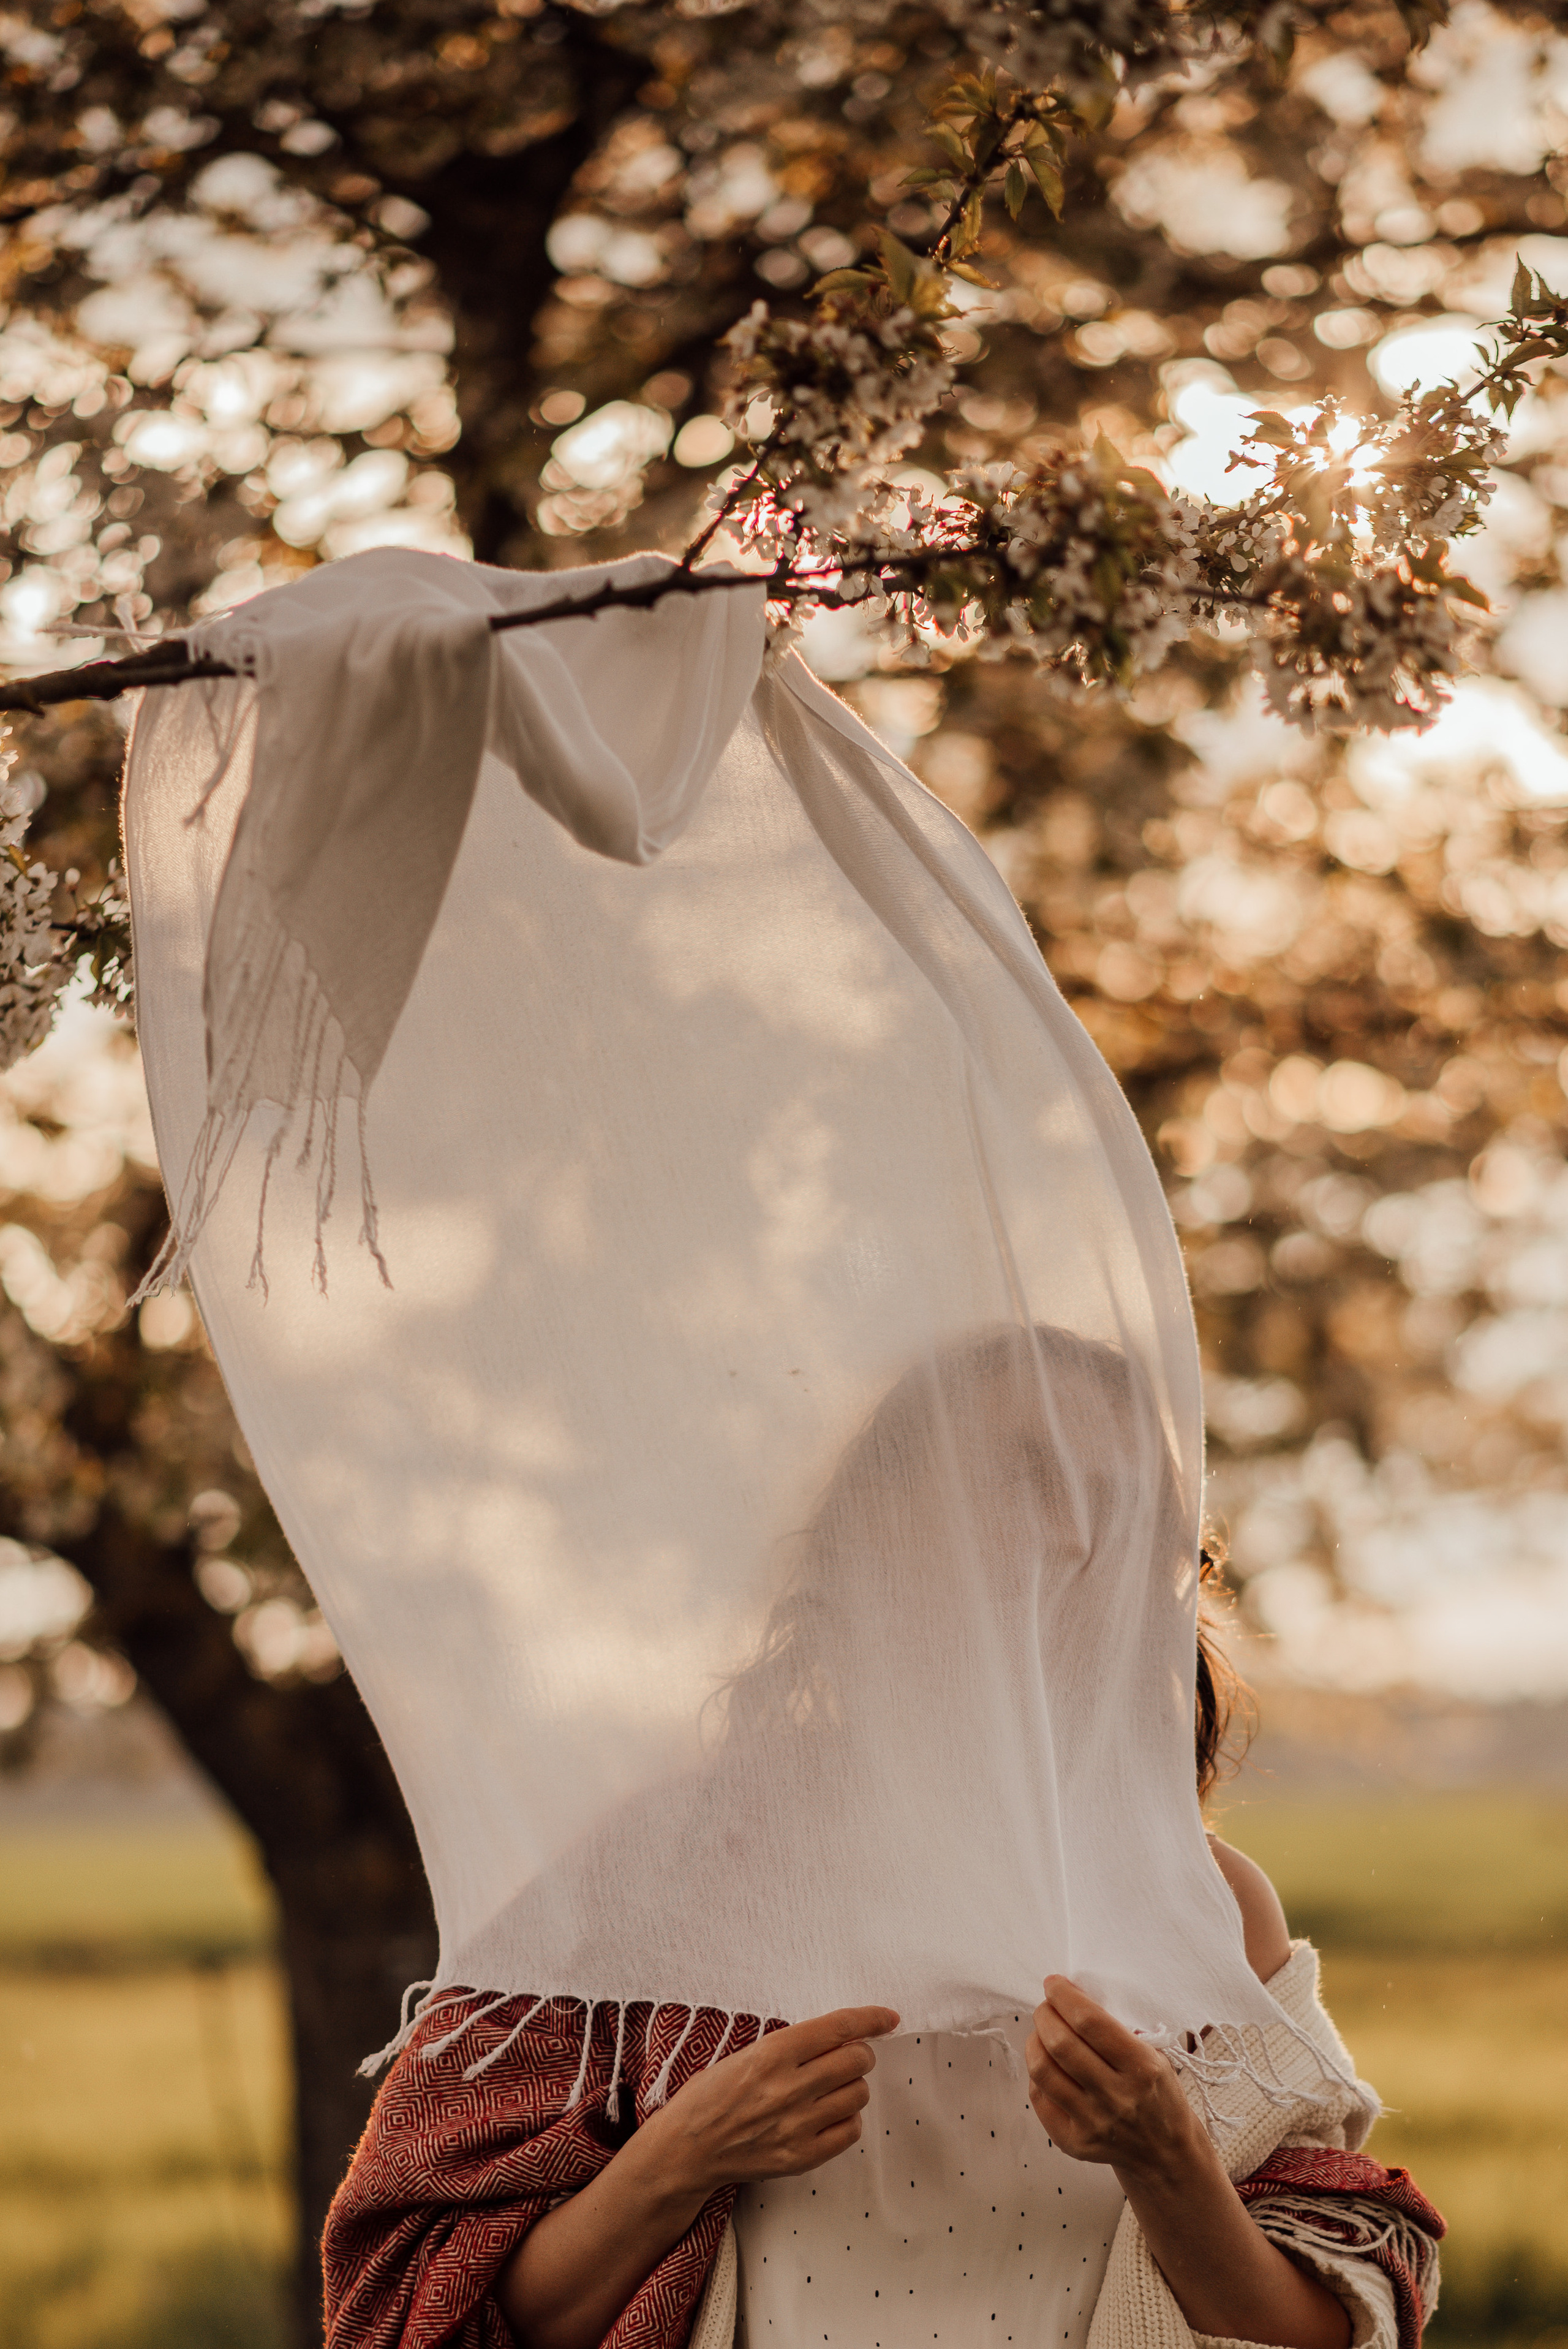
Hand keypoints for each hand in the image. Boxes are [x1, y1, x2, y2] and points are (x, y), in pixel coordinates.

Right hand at [639, 2005, 898, 2199]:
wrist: (687, 2148)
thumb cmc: (712, 2095)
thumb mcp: (747, 2053)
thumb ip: (792, 2045)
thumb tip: (843, 2035)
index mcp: (772, 2054)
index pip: (838, 2027)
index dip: (870, 2019)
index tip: (888, 2018)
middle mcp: (788, 2088)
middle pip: (856, 2060)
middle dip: (859, 2053)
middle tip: (846, 2057)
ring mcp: (796, 2126)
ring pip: (857, 2095)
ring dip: (851, 2086)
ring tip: (830, 2088)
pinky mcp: (800, 2158)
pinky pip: (849, 2132)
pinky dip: (846, 2119)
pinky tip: (827, 2115)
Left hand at [1025, 1976, 1203, 2188]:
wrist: (1166, 2152)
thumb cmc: (1158, 2094)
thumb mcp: (1155, 2056)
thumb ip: (1115, 2030)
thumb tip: (1070, 1997)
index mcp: (1142, 2068)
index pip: (1090, 2022)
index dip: (1064, 1996)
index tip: (1054, 1984)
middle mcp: (1117, 2098)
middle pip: (1060, 2044)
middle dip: (1044, 2014)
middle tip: (1046, 2006)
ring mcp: (1094, 2123)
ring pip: (1042, 2071)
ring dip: (1034, 2041)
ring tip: (1042, 2033)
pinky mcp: (1075, 2143)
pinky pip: (1040, 2098)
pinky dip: (1037, 2074)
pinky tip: (1047, 2065)